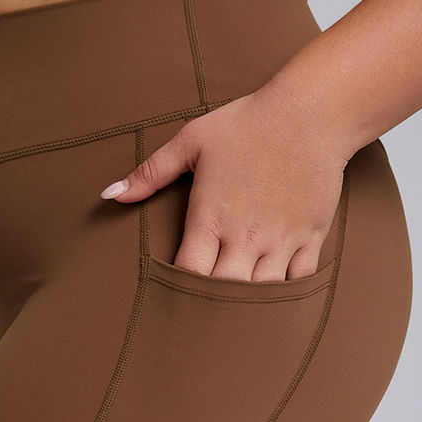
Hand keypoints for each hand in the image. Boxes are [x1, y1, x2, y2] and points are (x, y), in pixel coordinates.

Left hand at [100, 87, 348, 281]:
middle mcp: (245, 235)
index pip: (188, 273)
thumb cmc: (248, 123)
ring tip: (236, 305)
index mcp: (211, 216)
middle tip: (203, 310)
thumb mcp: (192, 141)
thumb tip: (110, 194)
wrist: (312, 111)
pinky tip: (274, 287)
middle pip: (224, 293)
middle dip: (212, 305)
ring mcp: (281, 238)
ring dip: (249, 301)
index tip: (172, 292)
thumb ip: (150, 173)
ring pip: (263, 293)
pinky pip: (300, 281)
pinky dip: (287, 289)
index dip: (177, 289)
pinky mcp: (311, 236)